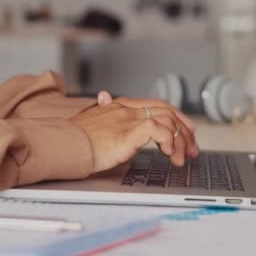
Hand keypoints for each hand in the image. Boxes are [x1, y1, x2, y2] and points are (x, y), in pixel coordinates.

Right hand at [70, 93, 198, 173]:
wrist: (63, 146)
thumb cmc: (74, 140)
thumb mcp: (93, 123)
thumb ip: (104, 112)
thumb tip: (104, 96)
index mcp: (120, 106)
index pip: (157, 104)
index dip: (176, 116)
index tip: (187, 132)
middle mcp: (126, 109)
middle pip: (168, 110)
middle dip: (185, 130)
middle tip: (192, 149)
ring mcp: (128, 118)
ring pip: (167, 119)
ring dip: (179, 140)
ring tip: (180, 158)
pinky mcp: (129, 131)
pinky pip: (160, 130)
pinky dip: (169, 141)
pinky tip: (168, 154)